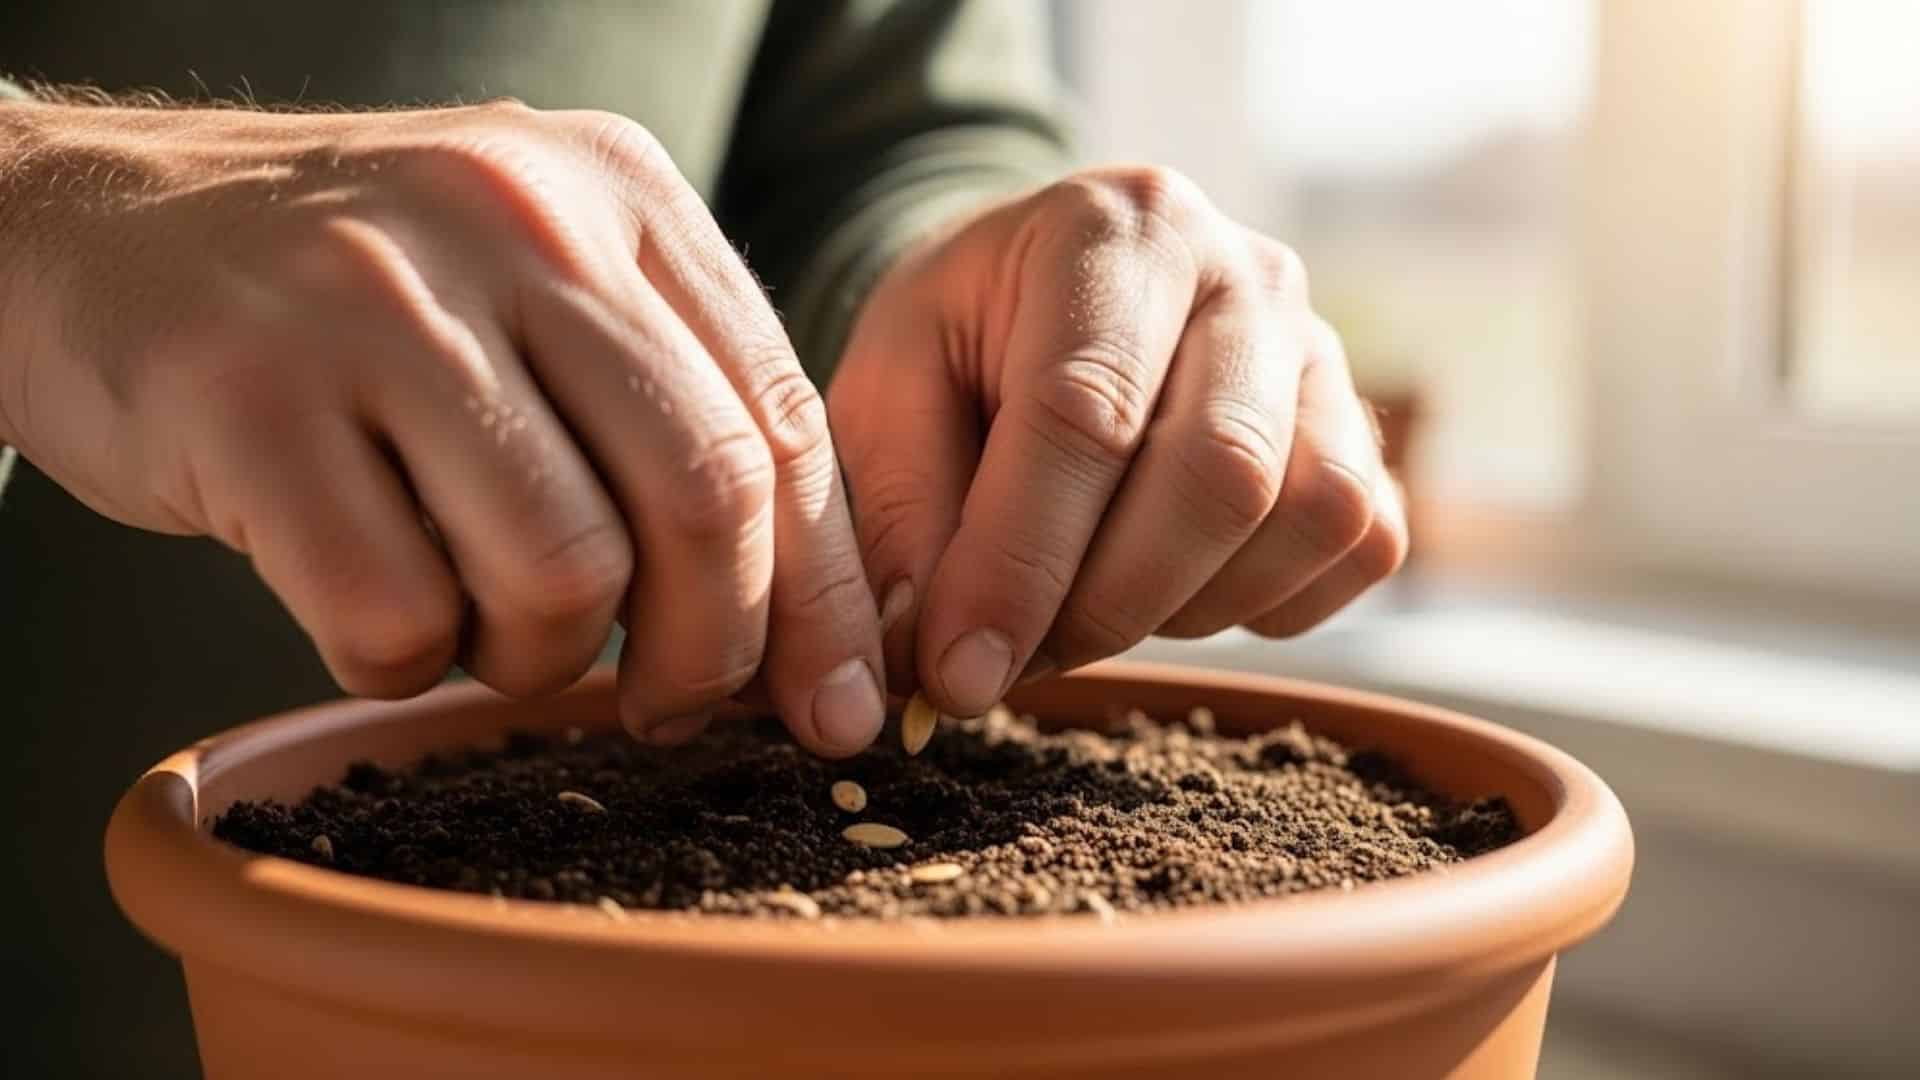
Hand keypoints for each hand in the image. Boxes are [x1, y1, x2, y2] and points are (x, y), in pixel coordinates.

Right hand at [0, 101, 884, 754]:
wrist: (99, 226)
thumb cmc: (361, 301)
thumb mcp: (540, 288)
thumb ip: (674, 408)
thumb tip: (810, 633)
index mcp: (619, 194)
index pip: (782, 420)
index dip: (826, 591)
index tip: (828, 706)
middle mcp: (516, 220)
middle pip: (704, 495)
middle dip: (711, 649)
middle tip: (665, 704)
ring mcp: (377, 301)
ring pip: (563, 571)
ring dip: (538, 655)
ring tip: (481, 623)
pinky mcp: (248, 395)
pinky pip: (396, 616)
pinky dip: (402, 664)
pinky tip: (373, 609)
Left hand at [831, 166, 1406, 715]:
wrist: (1046, 293)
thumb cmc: (960, 344)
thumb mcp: (885, 392)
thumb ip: (901, 517)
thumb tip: (936, 663)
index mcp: (1111, 231)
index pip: (1084, 412)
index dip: (1018, 564)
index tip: (958, 673)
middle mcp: (1245, 272)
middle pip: (1222, 471)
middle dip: (1107, 604)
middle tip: (1016, 662)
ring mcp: (1322, 349)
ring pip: (1308, 515)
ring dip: (1189, 607)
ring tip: (1091, 602)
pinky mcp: (1364, 428)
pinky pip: (1360, 545)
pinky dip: (1268, 604)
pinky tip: (1174, 588)